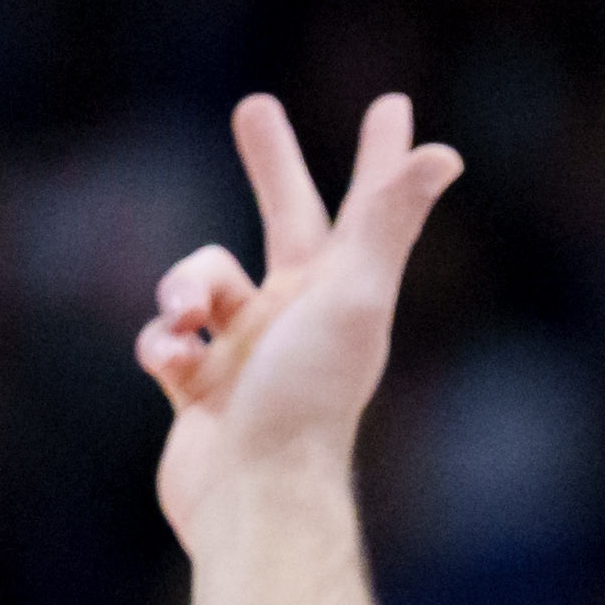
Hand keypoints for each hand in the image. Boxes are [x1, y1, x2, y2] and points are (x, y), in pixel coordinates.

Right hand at [135, 92, 465, 545]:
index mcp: (342, 293)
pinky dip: (159, 340)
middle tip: (253, 108)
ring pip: (202, 280)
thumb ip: (387, 221)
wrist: (253, 499)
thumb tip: (445, 153)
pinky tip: (168, 361)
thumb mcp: (351, 297)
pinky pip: (165, 340)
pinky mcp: (199, 392)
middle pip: (285, 218)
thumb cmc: (307, 396)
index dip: (379, 156)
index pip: (366, 205)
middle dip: (271, 164)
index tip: (390, 106)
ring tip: (187, 318)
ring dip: (183, 284)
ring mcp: (248, 354)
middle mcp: (300, 318)